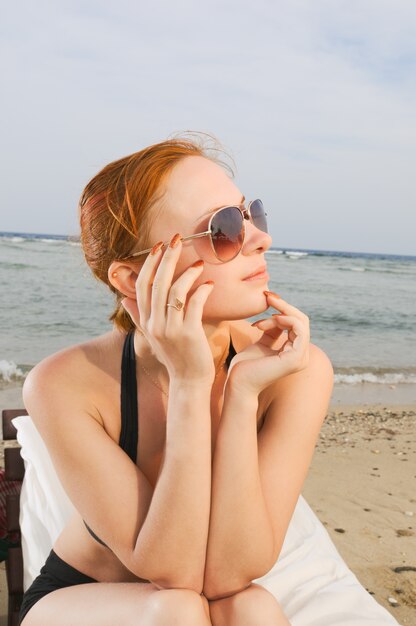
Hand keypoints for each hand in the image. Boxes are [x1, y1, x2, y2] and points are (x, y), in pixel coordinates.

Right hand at [120, 234, 215, 383]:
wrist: (188, 382)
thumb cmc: (174, 356)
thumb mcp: (152, 336)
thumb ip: (138, 317)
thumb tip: (123, 300)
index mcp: (146, 321)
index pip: (143, 285)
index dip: (149, 264)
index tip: (158, 247)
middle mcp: (154, 323)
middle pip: (157, 283)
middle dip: (167, 258)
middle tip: (176, 240)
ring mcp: (170, 329)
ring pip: (175, 290)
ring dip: (187, 273)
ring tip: (199, 264)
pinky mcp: (189, 333)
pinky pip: (194, 303)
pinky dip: (202, 290)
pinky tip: (209, 284)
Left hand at [226, 291, 309, 395]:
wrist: (237, 383)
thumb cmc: (245, 366)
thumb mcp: (261, 343)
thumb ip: (272, 331)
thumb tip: (278, 315)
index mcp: (294, 353)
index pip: (297, 324)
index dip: (281, 311)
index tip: (263, 306)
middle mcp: (301, 356)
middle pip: (302, 320)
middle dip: (284, 306)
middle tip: (267, 296)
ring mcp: (301, 358)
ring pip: (301, 321)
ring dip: (280, 312)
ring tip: (260, 321)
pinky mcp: (295, 358)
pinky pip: (298, 328)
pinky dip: (283, 319)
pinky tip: (266, 322)